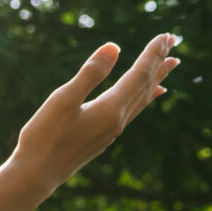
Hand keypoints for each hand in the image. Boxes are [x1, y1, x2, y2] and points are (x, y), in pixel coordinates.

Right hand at [7, 34, 180, 201]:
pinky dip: (146, 96)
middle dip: (160, 61)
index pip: (139, 74)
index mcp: (111, 108)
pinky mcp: (104, 136)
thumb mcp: (63, 100)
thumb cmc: (44, 137)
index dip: (152, 53)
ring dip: (157, 78)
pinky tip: (148, 95)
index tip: (166, 35)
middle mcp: (119, 120)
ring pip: (143, 98)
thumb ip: (90, 74)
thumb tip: (114, 47)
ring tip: (171, 64)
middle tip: (175, 41)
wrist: (36, 175)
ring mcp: (113, 130)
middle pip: (146, 84)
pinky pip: (135, 110)